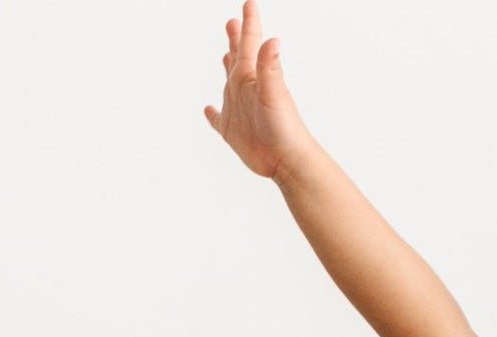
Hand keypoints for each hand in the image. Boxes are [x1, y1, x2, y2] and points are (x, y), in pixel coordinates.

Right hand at [202, 0, 314, 180]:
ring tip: (226, 55)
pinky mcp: (232, 131)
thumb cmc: (284, 128)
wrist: (287, 161)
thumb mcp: (274, 93)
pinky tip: (209, 110)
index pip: (250, 43)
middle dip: (236, 39)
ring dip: (227, 68)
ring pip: (229, 83)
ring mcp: (238, 110)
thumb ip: (270, 67)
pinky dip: (212, 115)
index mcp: (252, 77)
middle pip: (238, 57)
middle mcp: (244, 89)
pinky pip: (218, 119)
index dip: (249, 22)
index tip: (250, 4)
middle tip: (232, 22)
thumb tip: (273, 40)